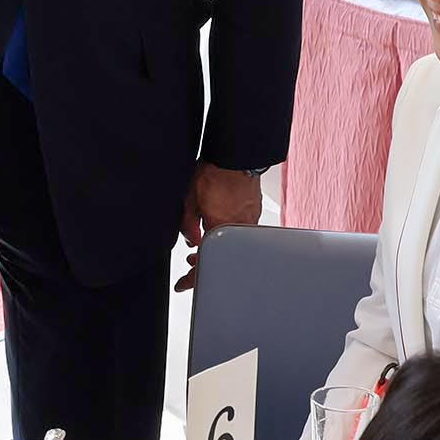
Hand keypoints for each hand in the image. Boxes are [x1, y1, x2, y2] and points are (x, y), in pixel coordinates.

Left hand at [175, 163, 264, 292]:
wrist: (236, 155)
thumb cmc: (215, 172)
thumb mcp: (189, 199)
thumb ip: (188, 224)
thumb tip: (191, 241)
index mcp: (219, 228)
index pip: (205, 262)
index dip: (192, 278)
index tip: (184, 284)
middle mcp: (238, 227)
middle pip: (221, 255)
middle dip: (204, 260)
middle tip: (192, 260)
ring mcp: (249, 220)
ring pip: (232, 242)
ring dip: (217, 243)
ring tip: (204, 235)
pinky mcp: (255, 211)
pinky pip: (240, 229)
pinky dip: (229, 231)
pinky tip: (220, 221)